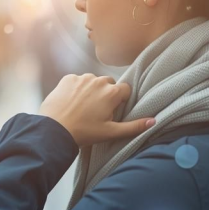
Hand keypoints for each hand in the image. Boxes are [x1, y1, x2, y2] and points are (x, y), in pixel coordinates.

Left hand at [39, 74, 154, 146]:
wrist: (55, 129)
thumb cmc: (84, 132)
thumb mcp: (111, 132)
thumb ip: (134, 126)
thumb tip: (153, 121)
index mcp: (112, 92)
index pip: (126, 89)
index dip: (121, 100)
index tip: (113, 111)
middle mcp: (98, 80)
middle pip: (109, 84)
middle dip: (106, 94)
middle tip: (97, 111)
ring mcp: (82, 78)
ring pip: (93, 81)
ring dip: (91, 90)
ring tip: (83, 108)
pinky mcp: (67, 78)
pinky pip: (77, 81)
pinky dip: (76, 88)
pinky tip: (72, 102)